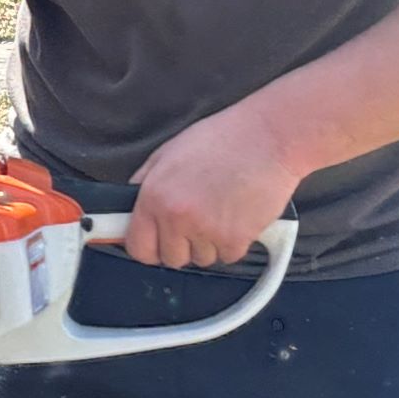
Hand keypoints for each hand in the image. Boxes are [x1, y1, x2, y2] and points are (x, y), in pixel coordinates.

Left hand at [127, 101, 301, 269]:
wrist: (269, 138)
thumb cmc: (222, 139)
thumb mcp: (168, 153)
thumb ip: (146, 184)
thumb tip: (130, 211)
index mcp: (154, 196)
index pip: (138, 248)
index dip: (149, 247)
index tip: (157, 242)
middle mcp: (176, 217)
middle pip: (171, 259)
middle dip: (182, 245)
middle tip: (197, 219)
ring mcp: (206, 231)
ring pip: (201, 259)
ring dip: (209, 243)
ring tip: (221, 209)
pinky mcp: (236, 240)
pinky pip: (228, 256)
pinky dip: (234, 242)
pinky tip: (238, 214)